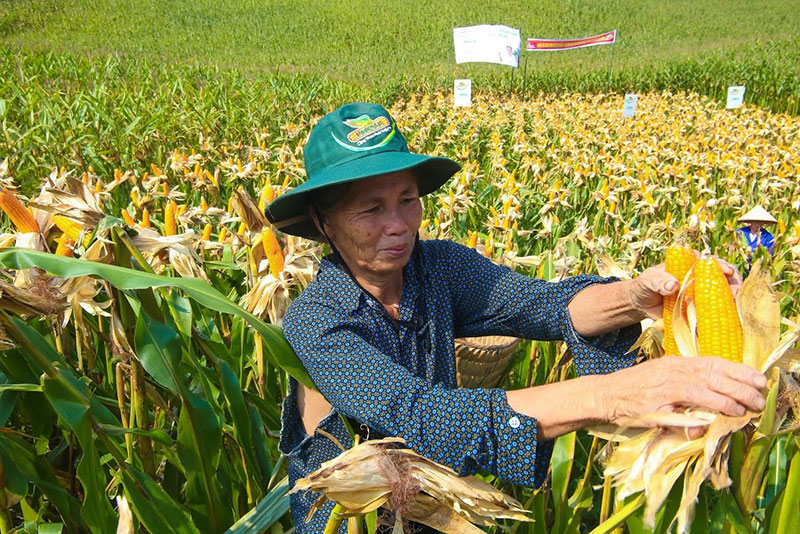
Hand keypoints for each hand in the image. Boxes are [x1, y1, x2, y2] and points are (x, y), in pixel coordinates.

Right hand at [596, 356, 766, 427]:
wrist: (605, 395)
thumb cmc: (632, 391)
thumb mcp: (660, 382)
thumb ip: (683, 390)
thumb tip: (706, 403)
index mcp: (676, 363)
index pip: (713, 362)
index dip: (738, 369)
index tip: (757, 377)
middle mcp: (675, 369)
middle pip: (717, 373)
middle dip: (743, 384)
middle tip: (760, 394)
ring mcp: (669, 383)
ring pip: (711, 384)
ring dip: (735, 396)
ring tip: (750, 405)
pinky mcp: (663, 399)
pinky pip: (695, 400)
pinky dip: (715, 405)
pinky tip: (728, 411)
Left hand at [628, 257, 743, 319]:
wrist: (641, 305)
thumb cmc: (645, 286)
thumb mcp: (648, 280)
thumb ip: (659, 280)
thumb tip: (673, 285)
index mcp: (691, 264)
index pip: (712, 262)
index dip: (723, 266)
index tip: (728, 273)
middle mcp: (702, 278)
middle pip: (726, 279)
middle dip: (735, 286)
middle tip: (736, 296)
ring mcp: (704, 294)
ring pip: (725, 296)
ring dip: (733, 304)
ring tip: (736, 311)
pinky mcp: (702, 310)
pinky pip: (716, 313)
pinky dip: (724, 318)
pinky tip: (729, 323)